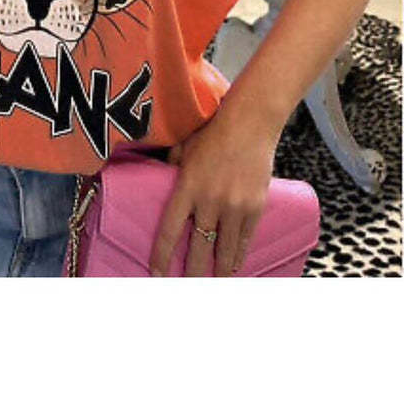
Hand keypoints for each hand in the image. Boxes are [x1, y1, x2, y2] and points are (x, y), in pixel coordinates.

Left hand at [148, 106, 280, 276]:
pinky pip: (245, 240)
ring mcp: (235, 206)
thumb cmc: (212, 132)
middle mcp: (210, 201)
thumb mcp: (183, 149)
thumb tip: (162, 180)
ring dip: (218, 270)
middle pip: (198, 247)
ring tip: (213, 285)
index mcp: (187, 187)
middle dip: (192, 272)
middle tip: (187, 288)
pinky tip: (234, 267)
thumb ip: (172, 169)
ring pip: (224, 249)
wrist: (250, 123)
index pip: (169, 230)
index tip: (157, 273)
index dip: (162, 254)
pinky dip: (238, 255)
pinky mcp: (255, 207)